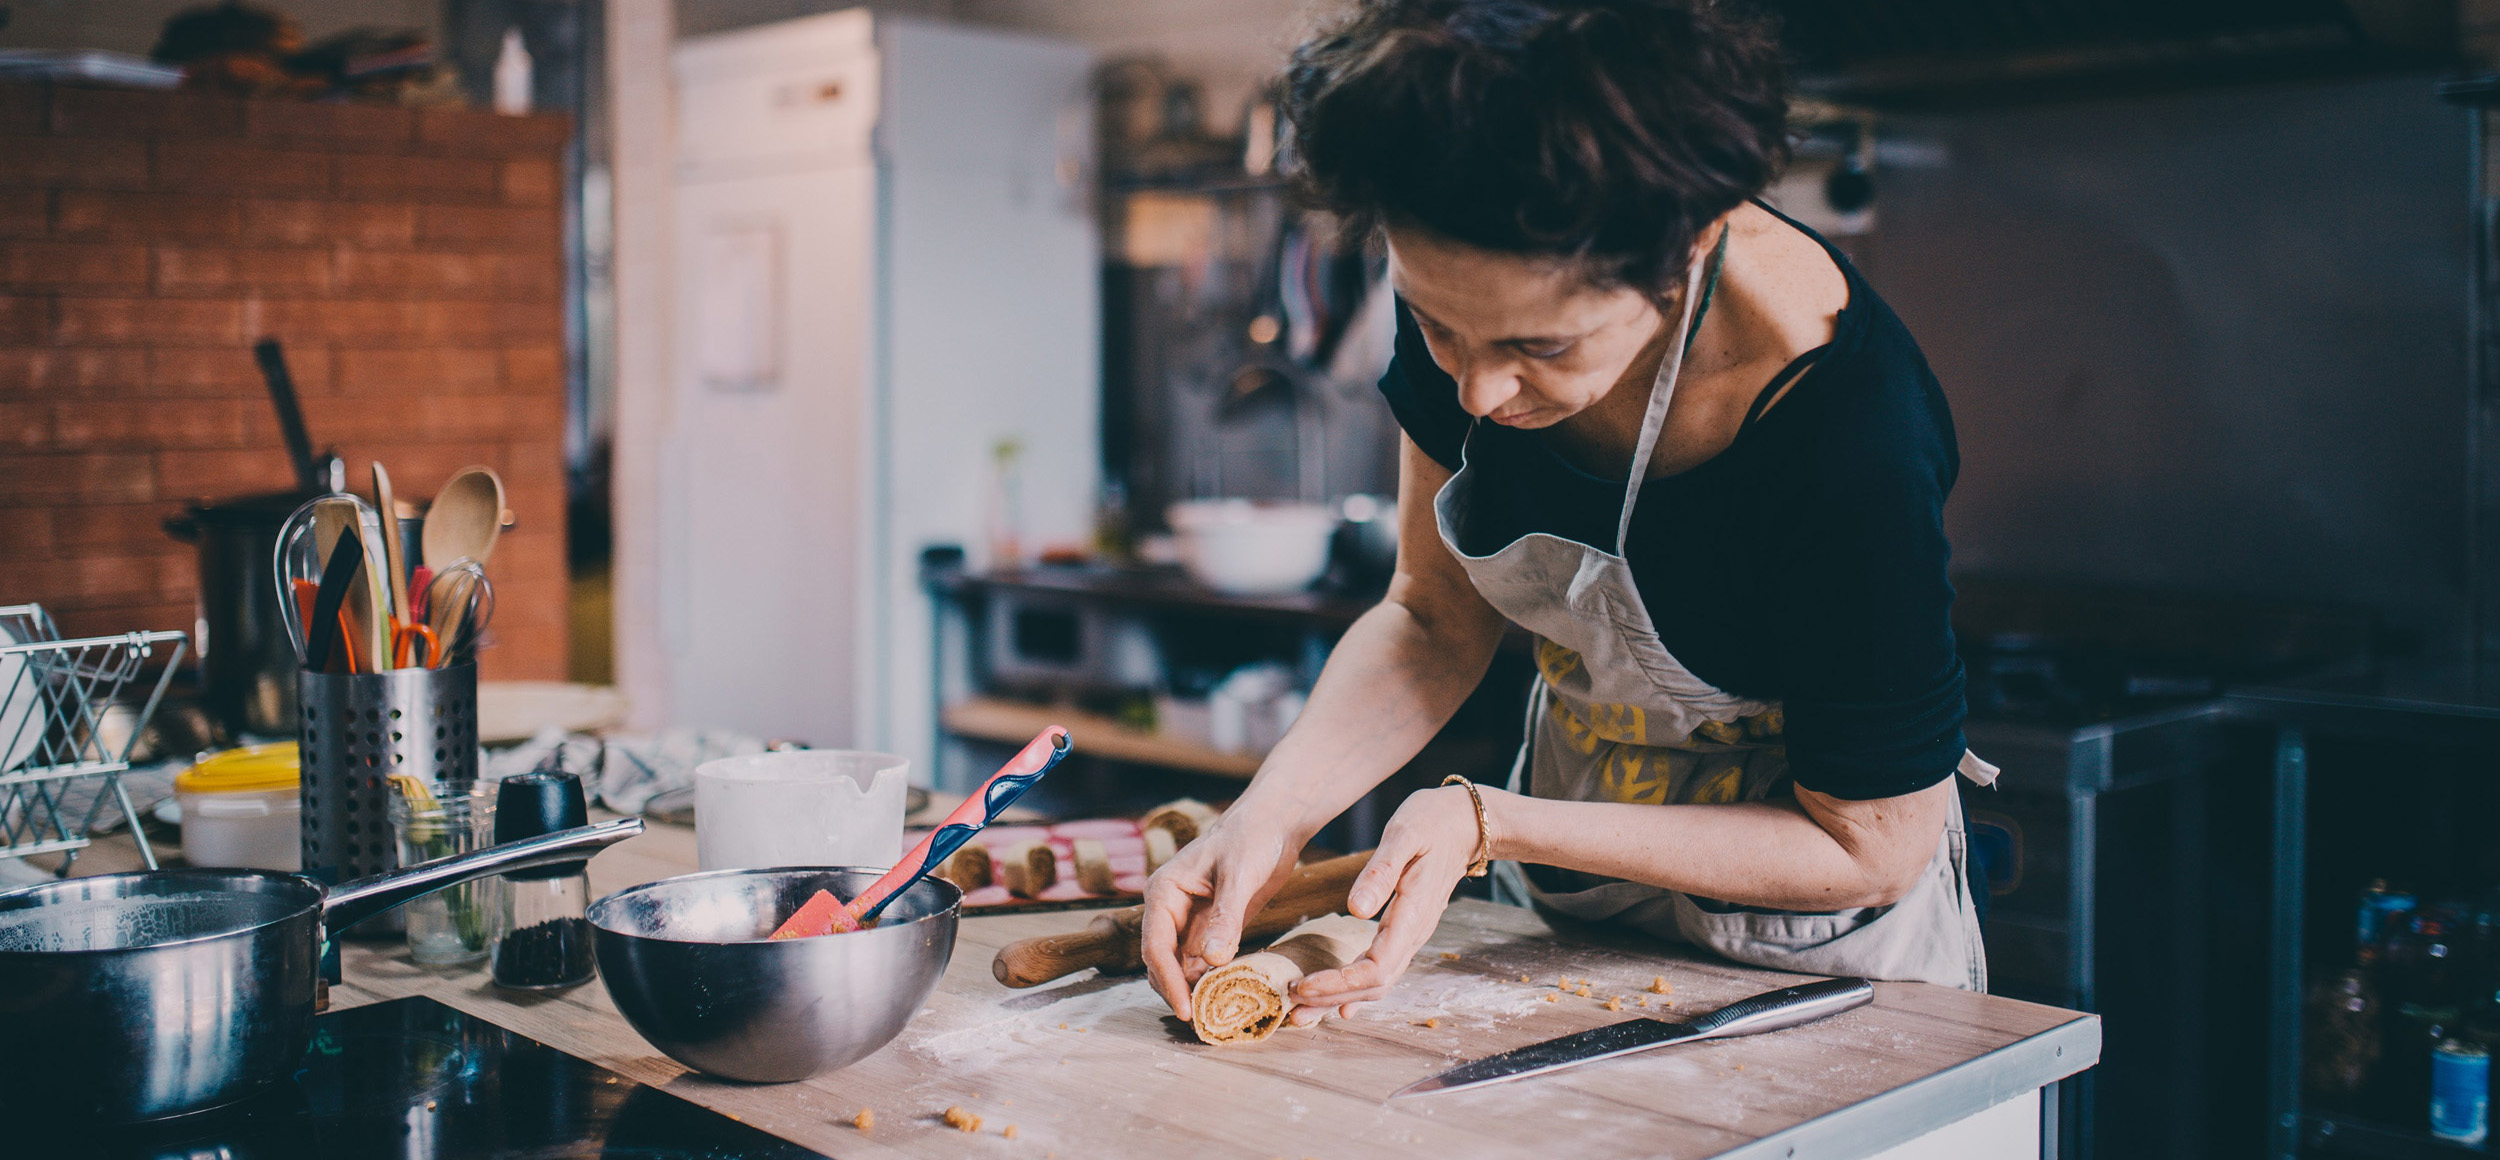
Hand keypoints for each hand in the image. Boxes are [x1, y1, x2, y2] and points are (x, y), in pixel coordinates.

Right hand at [1139, 807, 1303, 1021]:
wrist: (1272, 824)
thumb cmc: (1251, 838)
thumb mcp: (1239, 876)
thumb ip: (1225, 918)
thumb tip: (1212, 961)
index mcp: (1163, 892)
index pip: (1155, 946)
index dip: (1168, 981)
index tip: (1184, 1009)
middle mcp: (1169, 910)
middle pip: (1161, 962)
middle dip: (1176, 991)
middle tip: (1200, 1023)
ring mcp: (1188, 922)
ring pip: (1180, 966)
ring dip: (1192, 990)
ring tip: (1212, 1018)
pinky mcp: (1210, 929)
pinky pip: (1203, 962)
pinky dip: (1210, 981)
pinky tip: (1226, 998)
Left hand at [1284, 784, 1481, 1025]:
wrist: (1465, 824)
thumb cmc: (1433, 822)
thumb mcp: (1404, 834)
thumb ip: (1381, 872)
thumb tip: (1356, 909)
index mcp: (1412, 915)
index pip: (1375, 968)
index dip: (1339, 983)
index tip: (1303, 985)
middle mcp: (1413, 934)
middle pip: (1373, 985)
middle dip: (1332, 999)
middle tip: (1291, 1007)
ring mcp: (1410, 936)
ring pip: (1376, 983)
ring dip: (1339, 999)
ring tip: (1302, 1010)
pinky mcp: (1403, 932)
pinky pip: (1379, 970)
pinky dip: (1354, 989)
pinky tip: (1336, 1003)